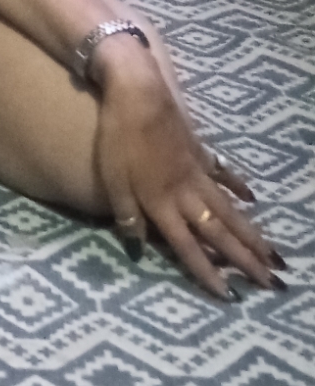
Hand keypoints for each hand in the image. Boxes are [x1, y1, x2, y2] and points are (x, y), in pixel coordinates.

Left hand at [92, 49, 281, 299]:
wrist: (138, 90)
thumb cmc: (118, 136)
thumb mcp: (112, 180)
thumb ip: (127, 215)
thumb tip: (139, 249)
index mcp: (162, 203)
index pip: (188, 246)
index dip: (208, 272)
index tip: (231, 295)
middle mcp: (186, 192)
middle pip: (220, 231)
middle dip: (246, 259)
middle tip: (274, 280)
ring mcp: (196, 170)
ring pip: (228, 208)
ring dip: (251, 232)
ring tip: (272, 252)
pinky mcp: (198, 150)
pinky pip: (223, 175)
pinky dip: (238, 187)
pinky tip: (251, 198)